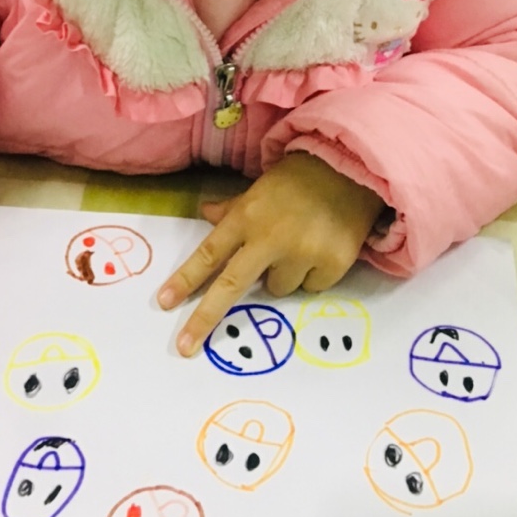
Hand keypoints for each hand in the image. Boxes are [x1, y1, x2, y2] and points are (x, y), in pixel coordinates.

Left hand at [157, 153, 384, 355]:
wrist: (352, 170)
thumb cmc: (300, 179)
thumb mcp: (260, 188)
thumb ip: (233, 208)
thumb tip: (205, 212)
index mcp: (248, 216)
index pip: (209, 253)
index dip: (185, 279)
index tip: (164, 303)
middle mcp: (271, 237)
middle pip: (232, 285)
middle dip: (205, 318)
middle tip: (184, 346)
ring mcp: (303, 252)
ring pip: (278, 288)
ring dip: (283, 275)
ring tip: (300, 244)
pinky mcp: (332, 264)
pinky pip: (311, 287)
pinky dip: (313, 274)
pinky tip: (322, 247)